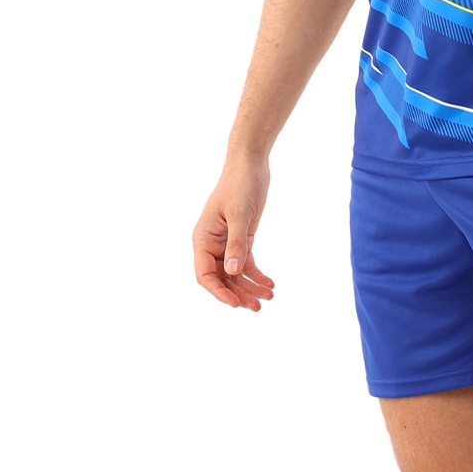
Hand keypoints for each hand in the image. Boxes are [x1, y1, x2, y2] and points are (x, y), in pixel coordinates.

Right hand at [193, 153, 276, 310]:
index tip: (236, 303)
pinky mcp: (241, 238)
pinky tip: (270, 283)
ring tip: (269, 297)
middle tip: (257, 306)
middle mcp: (212, 243)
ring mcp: (226, 242)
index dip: (218, 291)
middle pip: (221, 278)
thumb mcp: (240, 214)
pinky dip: (257, 274)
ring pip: (234, 273)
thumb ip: (237, 244)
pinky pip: (246, 262)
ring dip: (250, 287)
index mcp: (203, 238)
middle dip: (238, 293)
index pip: (204, 274)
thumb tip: (231, 272)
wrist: (250, 164)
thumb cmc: (239, 184)